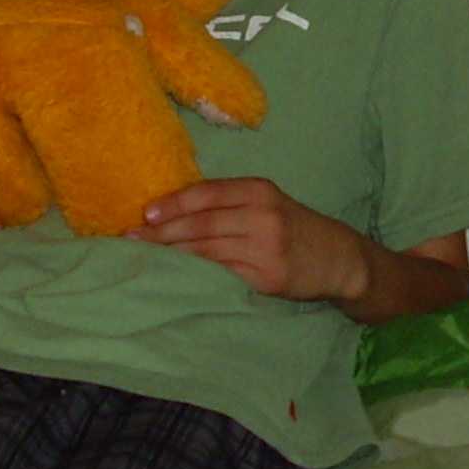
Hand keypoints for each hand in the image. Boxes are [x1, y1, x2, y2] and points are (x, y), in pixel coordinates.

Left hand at [138, 177, 370, 305]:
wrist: (338, 258)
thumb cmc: (293, 227)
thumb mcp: (267, 202)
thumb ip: (228, 203)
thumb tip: (170, 211)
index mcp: (259, 190)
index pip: (207, 194)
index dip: (173, 204)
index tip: (145, 214)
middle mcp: (262, 216)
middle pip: (201, 224)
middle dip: (162, 233)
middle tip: (130, 240)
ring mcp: (265, 249)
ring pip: (206, 251)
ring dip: (171, 255)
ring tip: (143, 259)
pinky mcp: (266, 278)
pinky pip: (221, 275)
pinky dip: (194, 275)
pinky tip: (175, 275)